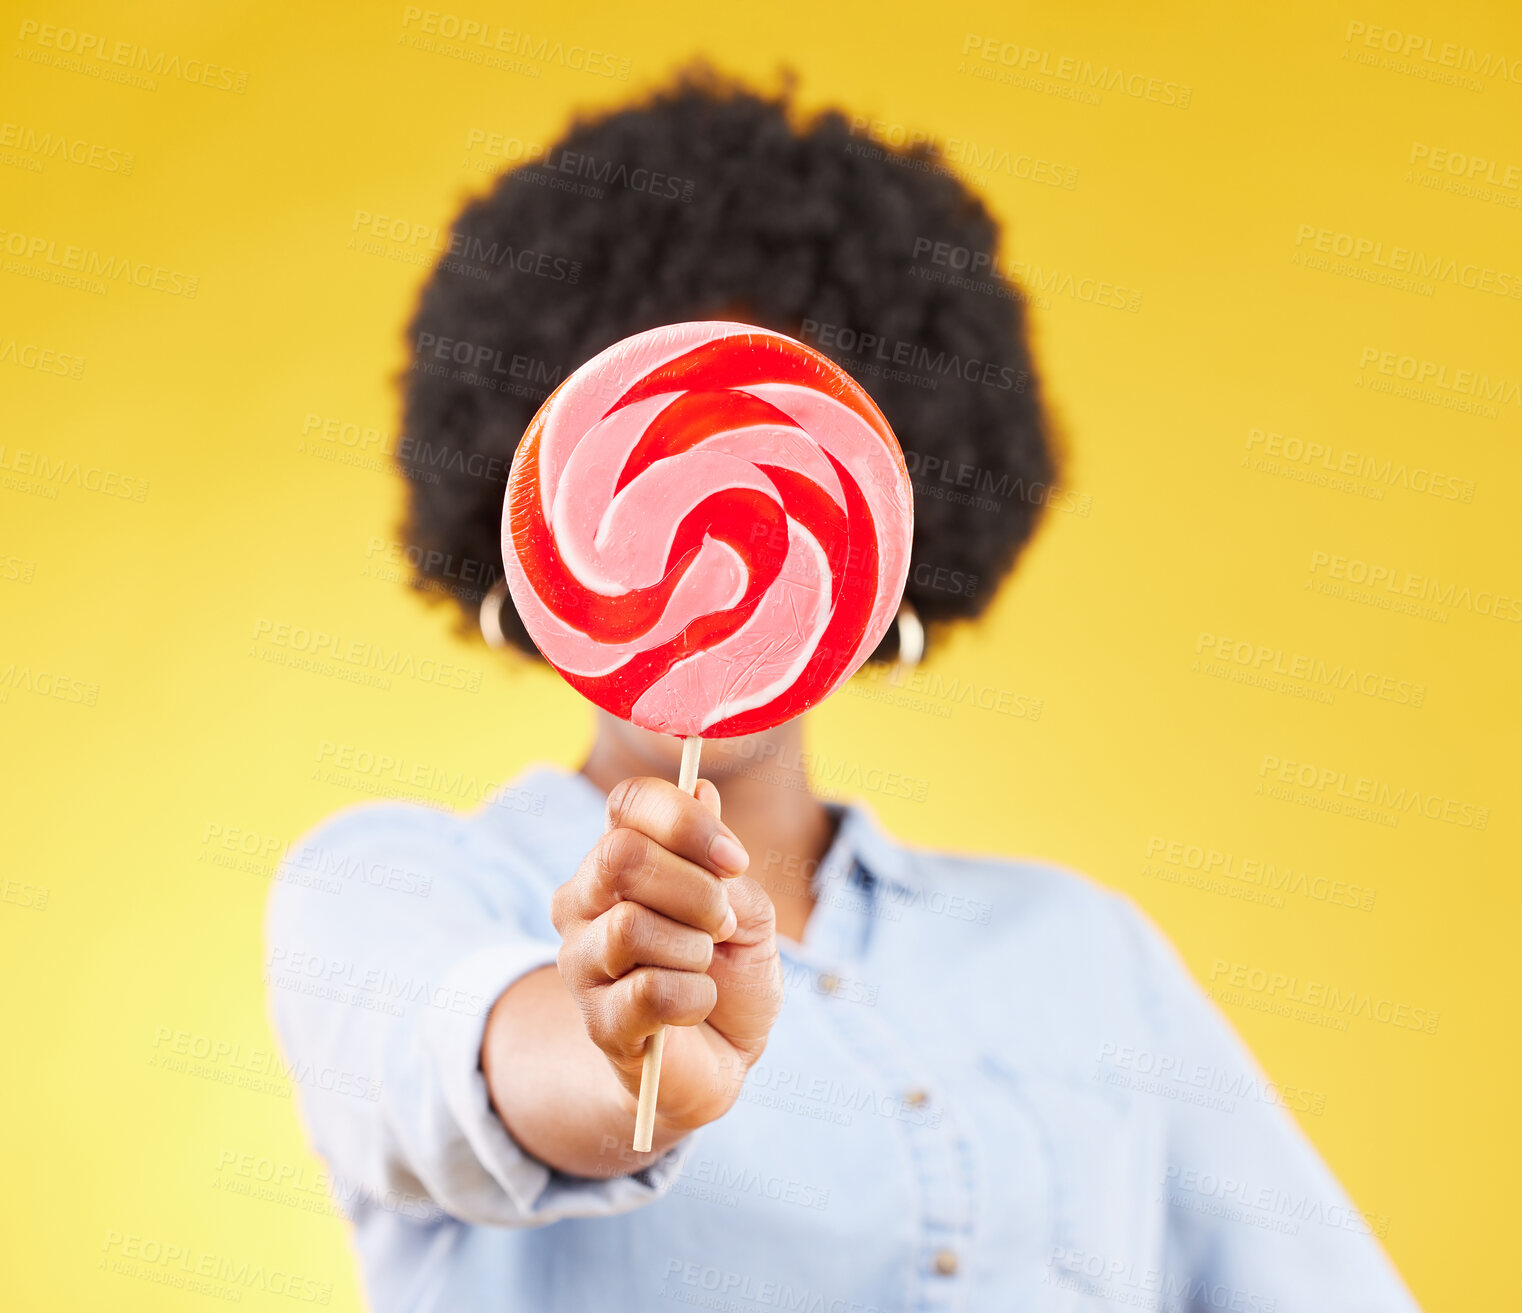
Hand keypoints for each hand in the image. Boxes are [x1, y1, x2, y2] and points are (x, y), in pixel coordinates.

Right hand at [550, 776, 782, 1134]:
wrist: (725, 1058)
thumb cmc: (731, 972)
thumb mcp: (747, 910)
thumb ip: (722, 862)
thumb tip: (701, 789)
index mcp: (621, 857)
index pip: (629, 802)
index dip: (684, 821)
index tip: (734, 861)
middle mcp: (584, 900)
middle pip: (620, 856)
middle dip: (695, 889)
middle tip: (723, 922)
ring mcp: (581, 961)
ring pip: (631, 926)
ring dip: (694, 949)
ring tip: (703, 967)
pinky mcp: (597, 1020)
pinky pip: (649, 989)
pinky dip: (695, 997)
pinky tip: (694, 1006)